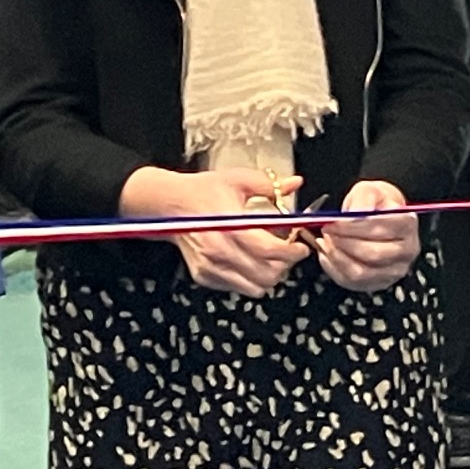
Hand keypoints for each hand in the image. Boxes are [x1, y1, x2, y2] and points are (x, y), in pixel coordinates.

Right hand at [120, 166, 307, 298]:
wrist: (169, 204)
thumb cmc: (202, 190)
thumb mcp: (238, 180)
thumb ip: (270, 185)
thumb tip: (295, 183)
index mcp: (231, 227)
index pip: (271, 251)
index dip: (292, 252)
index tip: (301, 247)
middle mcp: (220, 251)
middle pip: (267, 274)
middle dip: (285, 265)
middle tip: (289, 252)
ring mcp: (211, 266)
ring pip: (255, 287)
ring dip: (269, 275)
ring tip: (271, 259)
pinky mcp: (204, 275)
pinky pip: (238, 288)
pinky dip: (250, 279)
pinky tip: (250, 261)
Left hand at [317, 181, 419, 293]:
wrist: (379, 217)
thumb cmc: (375, 204)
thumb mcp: (369, 191)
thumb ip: (362, 200)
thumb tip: (351, 217)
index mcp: (407, 224)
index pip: (379, 229)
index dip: (353, 227)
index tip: (333, 222)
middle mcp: (407, 250)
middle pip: (372, 254)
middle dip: (343, 242)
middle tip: (327, 230)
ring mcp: (394, 270)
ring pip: (360, 272)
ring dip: (337, 257)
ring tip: (326, 241)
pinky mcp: (378, 282)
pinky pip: (351, 282)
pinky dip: (334, 268)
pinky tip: (327, 253)